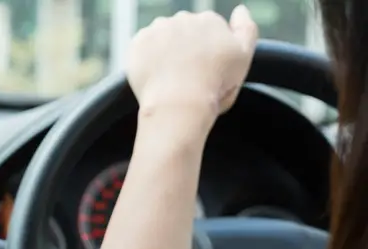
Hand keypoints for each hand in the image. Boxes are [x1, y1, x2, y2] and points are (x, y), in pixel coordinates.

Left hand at [127, 5, 257, 120]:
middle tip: (186, 76)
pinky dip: (146, 59)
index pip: (206, 32)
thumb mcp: (243, 57)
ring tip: (169, 77)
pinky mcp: (137, 42)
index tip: (204, 71)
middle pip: (183, 33)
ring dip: (164, 51)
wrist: (178, 103)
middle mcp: (183, 18)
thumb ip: (246, 29)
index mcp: (209, 20)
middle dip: (184, 49)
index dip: (205, 53)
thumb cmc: (213, 86)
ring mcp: (158, 28)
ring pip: (162, 37)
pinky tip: (154, 75)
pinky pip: (141, 47)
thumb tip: (240, 9)